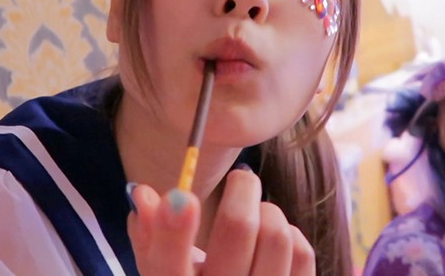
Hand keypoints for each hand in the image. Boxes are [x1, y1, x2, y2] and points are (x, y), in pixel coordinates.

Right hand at [126, 168, 315, 275]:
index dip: (173, 230)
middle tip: (241, 178)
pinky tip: (271, 239)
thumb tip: (143, 194)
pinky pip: (301, 253)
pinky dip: (289, 235)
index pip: (167, 266)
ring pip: (276, 234)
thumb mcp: (161, 268)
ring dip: (268, 212)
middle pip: (238, 227)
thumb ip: (148, 232)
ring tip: (256, 213)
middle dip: (242, 188)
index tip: (182, 196)